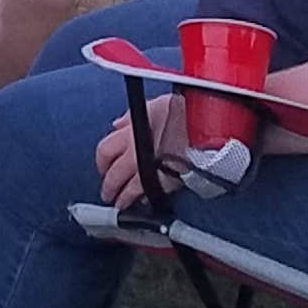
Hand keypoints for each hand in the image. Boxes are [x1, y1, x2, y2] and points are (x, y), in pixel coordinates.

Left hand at [94, 94, 186, 214]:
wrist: (206, 125)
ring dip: (122, 198)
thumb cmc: (184, 111)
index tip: (103, 167)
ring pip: (127, 190)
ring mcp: (148, 170)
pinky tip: (143, 201)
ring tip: (121, 203)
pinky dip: (144, 199)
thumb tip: (118, 124)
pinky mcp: (165, 182)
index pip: (104, 151)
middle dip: (108, 186)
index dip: (102, 162)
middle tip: (108, 192)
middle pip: (112, 175)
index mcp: (130, 133)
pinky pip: (148, 195)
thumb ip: (132, 116)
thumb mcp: (154, 104)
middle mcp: (135, 153)